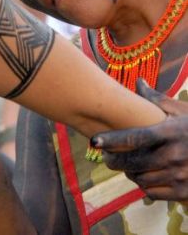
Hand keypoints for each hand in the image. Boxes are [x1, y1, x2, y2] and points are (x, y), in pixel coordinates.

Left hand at [91, 79, 187, 200]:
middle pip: (133, 162)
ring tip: (124, 166)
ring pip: (140, 179)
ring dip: (128, 173)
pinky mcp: (184, 192)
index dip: (112, 141)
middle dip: (114, 161)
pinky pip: (153, 192)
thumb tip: (138, 81)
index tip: (94, 141)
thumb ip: (156, 99)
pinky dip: (143, 185)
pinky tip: (142, 176)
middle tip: (105, 157)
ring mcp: (180, 175)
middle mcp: (174, 155)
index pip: (135, 138)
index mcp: (170, 133)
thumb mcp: (181, 111)